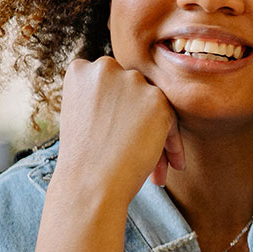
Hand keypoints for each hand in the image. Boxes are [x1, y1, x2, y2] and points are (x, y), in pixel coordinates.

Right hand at [56, 57, 184, 201]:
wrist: (89, 183)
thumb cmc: (83, 161)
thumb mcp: (80, 119)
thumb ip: (100, 101)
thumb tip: (129, 103)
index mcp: (79, 71)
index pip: (108, 82)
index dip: (118, 108)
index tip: (118, 132)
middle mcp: (105, 68)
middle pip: (133, 89)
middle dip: (138, 119)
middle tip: (138, 148)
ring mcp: (131, 81)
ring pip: (153, 103)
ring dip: (157, 131)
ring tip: (160, 167)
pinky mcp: (156, 98)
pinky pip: (171, 119)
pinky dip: (172, 143)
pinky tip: (171, 165)